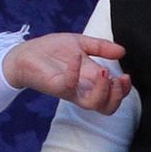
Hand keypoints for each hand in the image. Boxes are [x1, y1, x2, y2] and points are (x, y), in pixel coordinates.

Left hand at [2, 34, 131, 114]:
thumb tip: (122, 51)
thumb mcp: (81, 43)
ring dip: (102, 89)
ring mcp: (70, 90)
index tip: (126, 76)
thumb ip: (101, 47)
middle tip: (117, 78)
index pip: (113, 97)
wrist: (25, 53)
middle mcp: (83, 90)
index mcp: (91, 81)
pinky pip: (69, 85)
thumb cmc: (51, 50)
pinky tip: (76, 57)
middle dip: (117, 95)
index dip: (124, 91)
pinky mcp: (55, 86)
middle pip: (107, 107)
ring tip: (103, 70)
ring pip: (92, 104)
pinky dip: (75, 71)